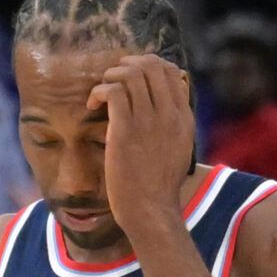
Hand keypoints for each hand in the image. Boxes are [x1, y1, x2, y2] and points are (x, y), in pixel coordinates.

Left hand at [87, 55, 195, 237]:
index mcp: (183, 118)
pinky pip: (112, 91)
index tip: (132, 77)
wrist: (151, 210)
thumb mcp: (179, 150)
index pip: (172, 72)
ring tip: (102, 93)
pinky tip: (92, 105)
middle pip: (152, 65)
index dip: (148, 65)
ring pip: (131, 73)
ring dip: (111, 76)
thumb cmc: (160, 186)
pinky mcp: (125, 131)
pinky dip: (99, 91)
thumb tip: (170, 104)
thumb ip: (175, 124)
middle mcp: (169, 115)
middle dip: (127, 65)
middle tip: (113, 79)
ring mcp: (148, 122)